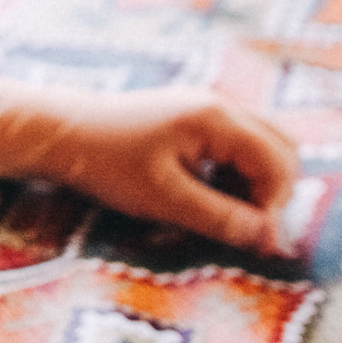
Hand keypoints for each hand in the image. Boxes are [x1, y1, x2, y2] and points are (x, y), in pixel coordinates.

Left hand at [20, 86, 300, 254]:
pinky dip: (235, 172)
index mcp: (216, 117)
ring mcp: (207, 106)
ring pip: (262, 146)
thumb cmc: (106, 163)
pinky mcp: (194, 116)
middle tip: (241, 224)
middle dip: (272, 191)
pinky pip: (237, 145)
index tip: (249, 237)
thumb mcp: (165, 199)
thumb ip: (221, 219)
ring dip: (254, 183)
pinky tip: (205, 194)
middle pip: (282, 148)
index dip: (274, 204)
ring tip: (219, 211)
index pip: (279, 162)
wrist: (59, 132)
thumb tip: (270, 239)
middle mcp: (220, 103)